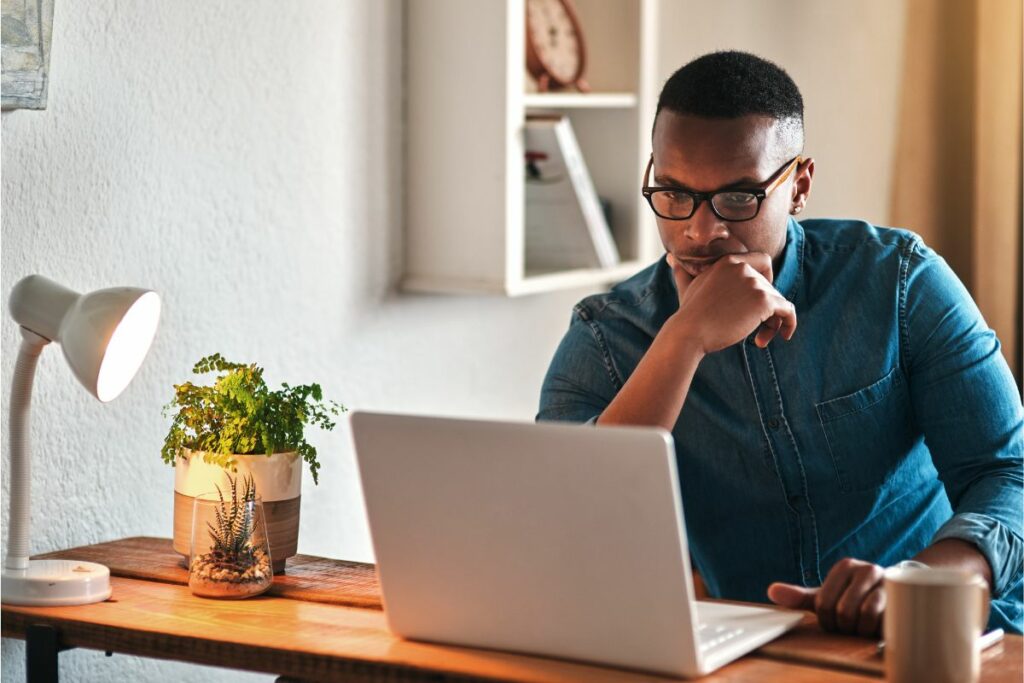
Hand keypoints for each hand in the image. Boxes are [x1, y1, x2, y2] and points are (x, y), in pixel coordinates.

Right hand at [665, 252, 796, 353]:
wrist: (689, 332)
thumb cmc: (688, 314)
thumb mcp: (687, 287)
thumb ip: (683, 272)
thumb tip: (670, 258)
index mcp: (728, 261)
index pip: (763, 260)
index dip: (766, 279)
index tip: (755, 300)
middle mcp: (743, 268)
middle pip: (771, 285)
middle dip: (766, 308)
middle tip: (756, 329)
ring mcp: (754, 283)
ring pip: (778, 301)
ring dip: (773, 321)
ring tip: (760, 339)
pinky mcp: (764, 300)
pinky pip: (787, 311)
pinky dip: (789, 323)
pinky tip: (784, 336)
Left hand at [767, 558, 885, 637]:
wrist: (895, 600)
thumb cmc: (856, 600)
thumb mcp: (827, 597)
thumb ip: (800, 597)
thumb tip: (771, 591)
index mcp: (844, 566)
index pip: (822, 602)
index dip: (827, 621)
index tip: (834, 621)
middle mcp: (865, 569)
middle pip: (841, 610)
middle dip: (843, 627)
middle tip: (850, 626)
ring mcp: (885, 581)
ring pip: (859, 614)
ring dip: (859, 629)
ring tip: (863, 626)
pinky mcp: (900, 598)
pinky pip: (879, 617)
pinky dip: (873, 629)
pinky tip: (876, 628)